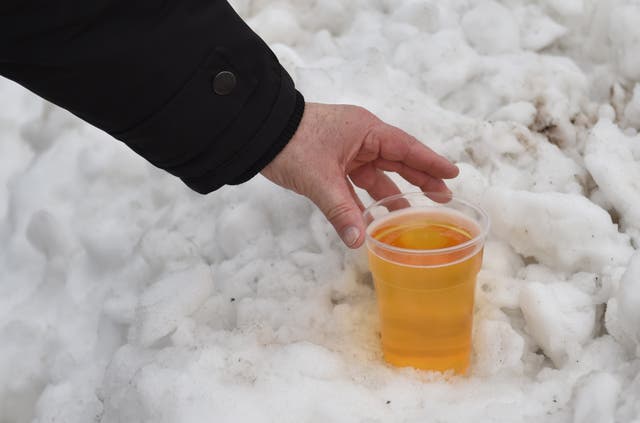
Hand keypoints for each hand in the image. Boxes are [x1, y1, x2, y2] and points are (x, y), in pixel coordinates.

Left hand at [260, 103, 458, 247]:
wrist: (258, 134)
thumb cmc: (292, 144)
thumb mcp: (319, 178)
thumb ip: (341, 210)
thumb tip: (359, 242)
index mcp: (365, 131)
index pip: (406, 148)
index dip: (430, 162)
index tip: (453, 174)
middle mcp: (361, 139)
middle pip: (397, 162)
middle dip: (420, 179)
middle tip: (443, 198)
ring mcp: (347, 152)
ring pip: (377, 176)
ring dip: (392, 195)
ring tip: (413, 215)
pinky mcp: (333, 164)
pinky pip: (356, 184)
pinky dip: (365, 201)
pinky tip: (375, 219)